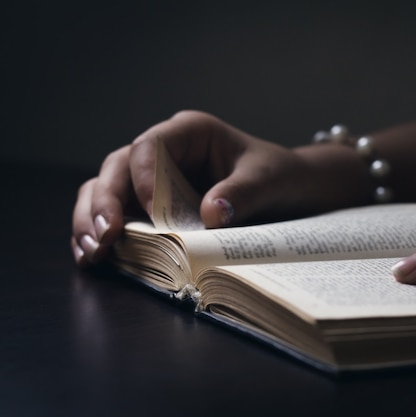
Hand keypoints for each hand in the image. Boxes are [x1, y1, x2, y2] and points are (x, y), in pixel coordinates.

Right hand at [71, 110, 369, 266]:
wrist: (292, 191)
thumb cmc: (281, 175)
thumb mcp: (269, 180)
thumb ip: (243, 193)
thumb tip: (209, 216)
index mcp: (191, 133)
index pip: (150, 147)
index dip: (143, 179)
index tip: (154, 215)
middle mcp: (166, 153)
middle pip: (117, 169)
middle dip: (104, 203)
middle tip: (103, 238)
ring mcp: (156, 180)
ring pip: (108, 191)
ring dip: (93, 220)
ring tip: (91, 253)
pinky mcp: (154, 207)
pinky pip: (120, 215)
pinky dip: (104, 235)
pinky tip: (95, 258)